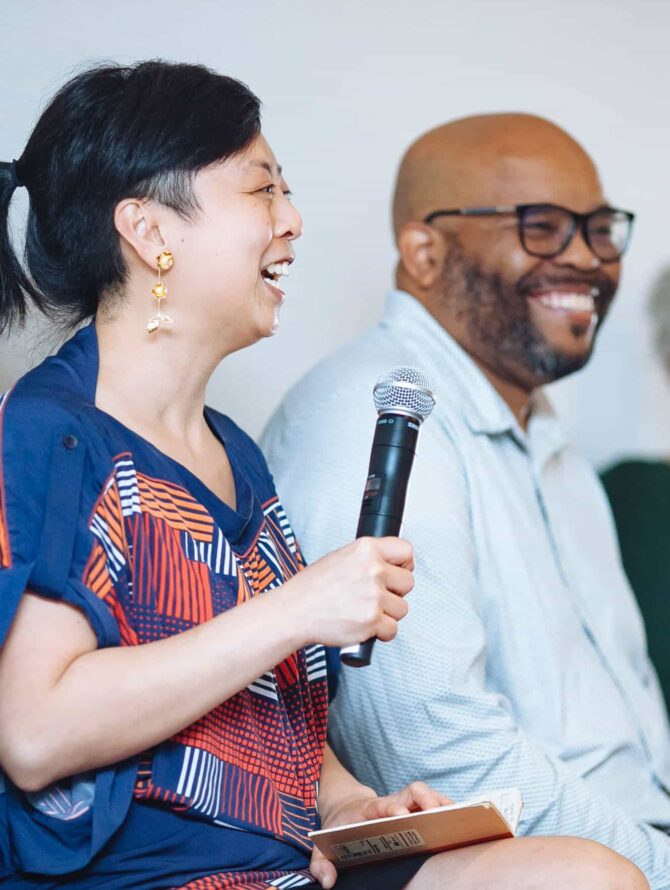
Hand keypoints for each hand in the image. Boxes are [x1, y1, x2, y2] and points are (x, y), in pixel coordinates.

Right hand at [283, 537, 413, 647]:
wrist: (294, 611)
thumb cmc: (312, 587)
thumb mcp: (341, 557)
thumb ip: (368, 559)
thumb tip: (390, 565)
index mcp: (366, 549)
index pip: (406, 551)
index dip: (404, 565)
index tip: (398, 572)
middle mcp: (373, 569)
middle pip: (408, 582)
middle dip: (395, 592)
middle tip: (377, 596)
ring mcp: (374, 596)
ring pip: (402, 608)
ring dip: (388, 613)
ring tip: (366, 611)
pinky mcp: (372, 620)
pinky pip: (392, 629)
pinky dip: (381, 632)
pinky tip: (365, 625)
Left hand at [310, 782, 452, 887]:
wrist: (344, 807)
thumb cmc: (338, 828)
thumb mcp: (322, 845)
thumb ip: (320, 862)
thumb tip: (328, 881)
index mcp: (369, 809)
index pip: (382, 804)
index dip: (392, 807)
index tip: (401, 815)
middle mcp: (391, 802)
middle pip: (412, 791)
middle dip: (426, 799)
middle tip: (436, 815)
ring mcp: (405, 803)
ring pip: (426, 793)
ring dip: (442, 802)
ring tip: (456, 818)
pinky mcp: (414, 808)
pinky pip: (434, 802)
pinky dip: (448, 808)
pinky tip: (460, 821)